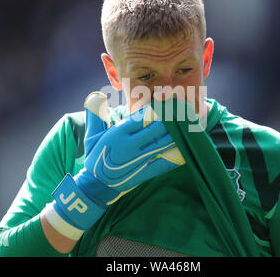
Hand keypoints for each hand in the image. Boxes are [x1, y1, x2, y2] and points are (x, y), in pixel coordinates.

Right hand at [46, 92, 184, 237]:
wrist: (96, 186)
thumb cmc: (95, 156)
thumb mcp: (91, 134)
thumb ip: (95, 113)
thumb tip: (98, 94)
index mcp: (118, 134)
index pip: (142, 117)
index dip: (158, 110)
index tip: (168, 103)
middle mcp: (129, 146)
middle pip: (156, 129)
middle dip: (171, 120)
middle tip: (184, 111)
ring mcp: (138, 161)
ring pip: (162, 144)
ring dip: (176, 135)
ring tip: (188, 125)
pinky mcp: (144, 173)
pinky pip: (163, 164)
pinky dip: (175, 157)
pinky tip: (186, 149)